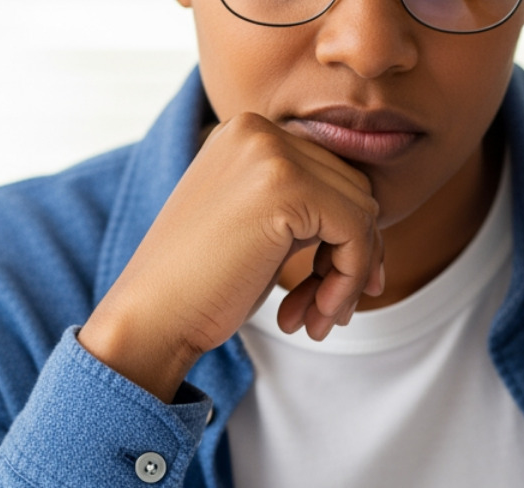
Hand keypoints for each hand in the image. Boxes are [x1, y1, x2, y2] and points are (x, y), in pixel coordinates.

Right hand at [79, 112, 386, 401]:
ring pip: (362, 212)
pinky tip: (315, 314)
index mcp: (248, 134)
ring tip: (317, 320)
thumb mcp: (257, 228)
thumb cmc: (199, 286)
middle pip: (354, 190)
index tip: (335, 290)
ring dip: (350, 276)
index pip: (332, 175)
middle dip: (352, 258)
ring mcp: (272, 153)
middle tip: (325, 312)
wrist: (152, 316)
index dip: (346, 237)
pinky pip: (356, 231)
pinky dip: (349, 279)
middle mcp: (259, 131)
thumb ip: (304, 208)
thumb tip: (372, 221)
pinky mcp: (287, 186)